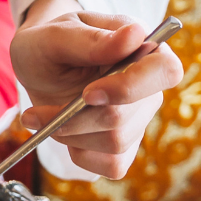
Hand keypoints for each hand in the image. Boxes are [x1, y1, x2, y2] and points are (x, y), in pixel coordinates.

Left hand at [10, 0, 182, 179]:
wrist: (35, 65)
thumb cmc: (48, 43)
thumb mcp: (54, 36)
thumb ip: (93, 39)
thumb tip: (136, 35)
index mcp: (142, 48)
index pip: (165, 71)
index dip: (130, 87)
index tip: (87, 93)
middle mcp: (147, 86)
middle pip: (127, 117)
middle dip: (77, 118)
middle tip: (37, 110)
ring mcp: (138, 118)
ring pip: (115, 142)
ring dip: (70, 133)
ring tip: (42, 115)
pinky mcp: (125, 146)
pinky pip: (112, 165)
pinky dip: (79, 153)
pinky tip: (61, 132)